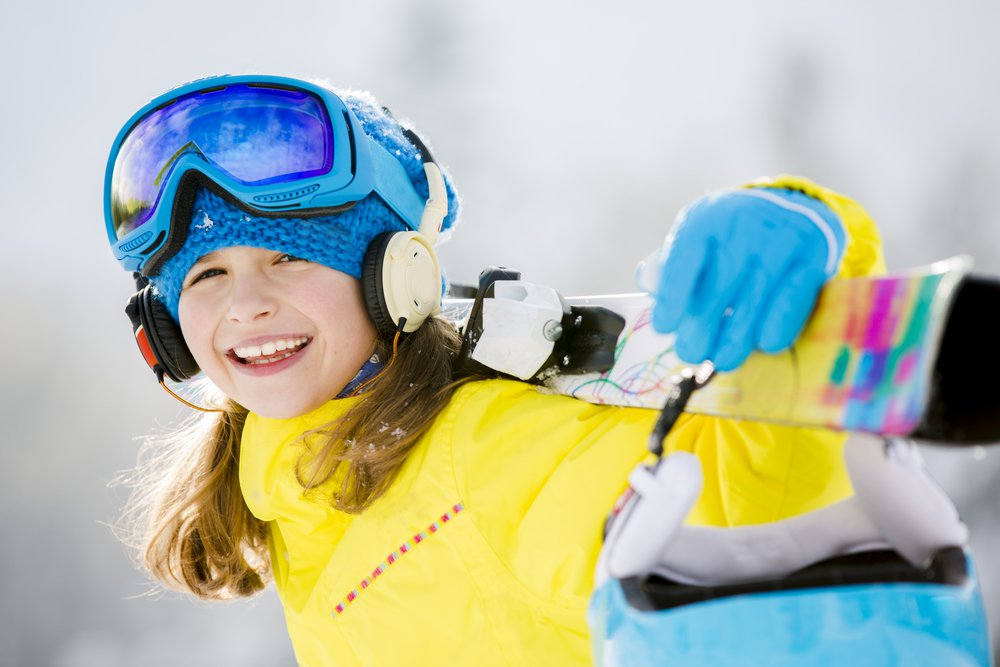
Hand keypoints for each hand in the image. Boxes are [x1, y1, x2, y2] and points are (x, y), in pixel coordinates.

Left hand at [640, 188, 845, 370]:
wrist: (791, 208)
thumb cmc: (730, 234)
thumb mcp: (698, 234)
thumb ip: (672, 262)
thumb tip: (650, 286)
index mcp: (708, 218)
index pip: (685, 260)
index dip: (673, 298)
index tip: (665, 327)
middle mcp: (744, 227)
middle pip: (718, 290)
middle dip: (701, 330)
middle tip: (691, 352)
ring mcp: (781, 243)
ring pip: (753, 306)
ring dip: (734, 342)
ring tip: (721, 359)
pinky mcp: (811, 261)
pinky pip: (789, 307)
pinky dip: (773, 332)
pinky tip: (761, 343)